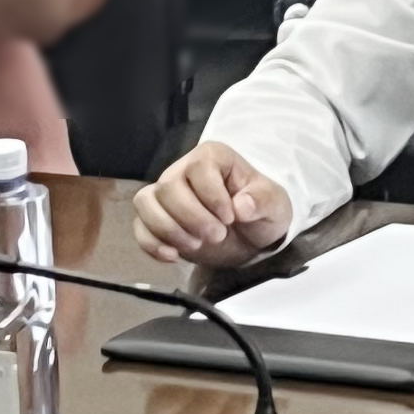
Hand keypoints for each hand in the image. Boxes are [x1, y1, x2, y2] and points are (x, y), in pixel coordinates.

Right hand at [133, 143, 292, 266]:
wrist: (249, 237)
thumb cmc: (260, 211)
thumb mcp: (274, 205)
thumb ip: (262, 201)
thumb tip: (242, 206)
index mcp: (213, 157)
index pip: (199, 166)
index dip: (211, 195)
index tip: (229, 217)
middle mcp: (183, 170)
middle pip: (168, 187)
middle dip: (191, 218)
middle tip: (217, 236)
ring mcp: (165, 195)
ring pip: (146, 203)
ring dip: (169, 230)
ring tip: (196, 245)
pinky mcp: (156, 220)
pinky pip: (139, 227)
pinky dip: (152, 244)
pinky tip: (173, 256)